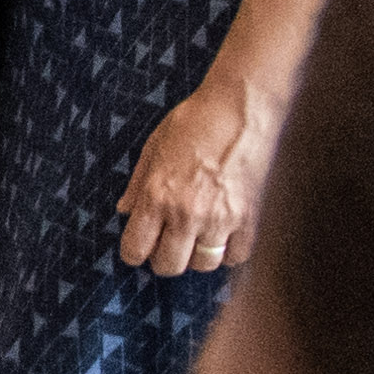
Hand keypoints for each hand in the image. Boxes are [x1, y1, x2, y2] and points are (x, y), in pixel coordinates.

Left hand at [116, 72, 276, 276]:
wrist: (242, 108)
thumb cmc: (195, 121)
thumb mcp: (153, 146)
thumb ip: (137, 184)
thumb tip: (123, 211)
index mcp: (156, 196)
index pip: (136, 249)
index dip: (135, 252)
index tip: (140, 247)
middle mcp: (186, 213)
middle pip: (169, 265)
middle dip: (164, 259)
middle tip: (168, 244)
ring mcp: (220, 218)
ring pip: (204, 265)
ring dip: (198, 256)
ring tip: (198, 237)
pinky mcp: (250, 217)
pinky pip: (237, 256)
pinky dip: (229, 251)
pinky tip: (224, 234)